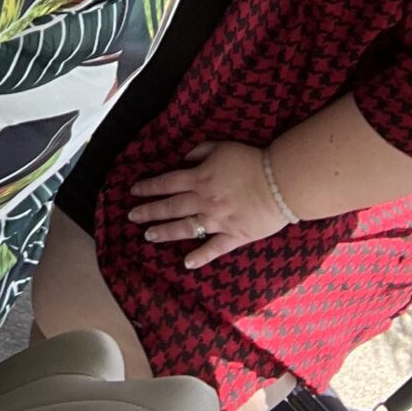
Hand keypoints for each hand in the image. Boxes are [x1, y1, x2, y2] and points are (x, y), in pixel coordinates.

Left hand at [128, 141, 291, 268]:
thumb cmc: (251, 161)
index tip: (133, 192)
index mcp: (199, 178)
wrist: (280, 182)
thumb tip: (182, 161)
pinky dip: (200, 257)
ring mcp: (217, 220)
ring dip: (164, 232)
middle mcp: (203, 200)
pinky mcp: (234, 236)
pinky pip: (213, 249)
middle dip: (148, 211)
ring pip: (185, 228)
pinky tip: (186, 263)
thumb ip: (199, 152)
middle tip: (131, 217)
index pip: (166, 183)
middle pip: (170, 206)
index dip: (148, 187)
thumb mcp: (221, 147)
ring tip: (148, 236)